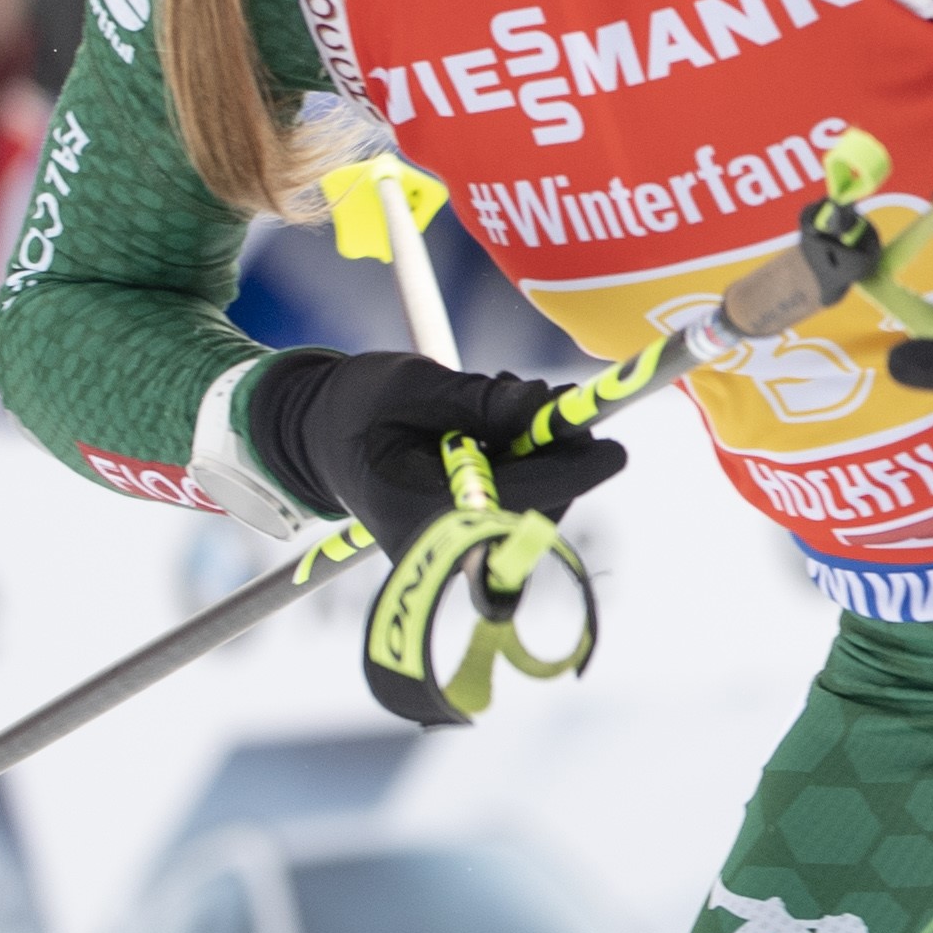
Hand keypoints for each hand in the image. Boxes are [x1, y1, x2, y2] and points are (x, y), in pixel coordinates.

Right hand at [248, 350, 625, 550]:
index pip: (516, 501)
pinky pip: (516, 497)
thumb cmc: (356, 407)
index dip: (571, 473)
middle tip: (560, 397)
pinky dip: (523, 456)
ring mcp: (457, 544)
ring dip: (539, 449)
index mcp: (420, 517)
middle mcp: (443, 546)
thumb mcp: (408, 387)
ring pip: (533, 502)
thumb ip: (475, 400)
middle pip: (535, 508)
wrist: (318, 436)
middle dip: (558, 454)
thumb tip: (544, 404)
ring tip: (507, 397)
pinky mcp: (469, 530)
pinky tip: (499, 420)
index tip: (614, 448)